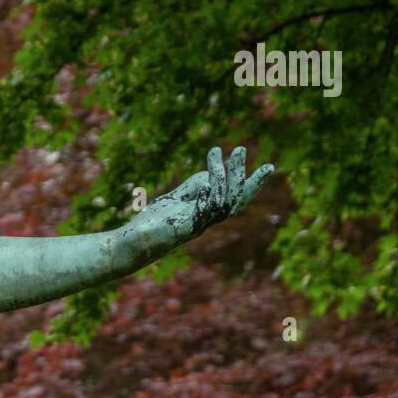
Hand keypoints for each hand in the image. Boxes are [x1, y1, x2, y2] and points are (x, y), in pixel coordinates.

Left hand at [128, 146, 273, 247]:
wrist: (129, 245)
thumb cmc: (152, 223)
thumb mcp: (176, 199)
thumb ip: (194, 187)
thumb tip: (211, 174)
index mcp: (206, 215)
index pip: (235, 199)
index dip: (252, 184)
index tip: (268, 167)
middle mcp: (204, 222)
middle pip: (234, 202)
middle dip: (245, 179)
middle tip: (249, 153)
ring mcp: (194, 226)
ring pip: (219, 202)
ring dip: (223, 176)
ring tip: (220, 153)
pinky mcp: (180, 229)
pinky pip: (199, 213)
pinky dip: (205, 197)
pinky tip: (207, 182)